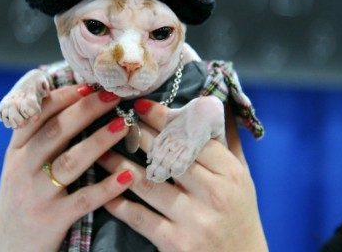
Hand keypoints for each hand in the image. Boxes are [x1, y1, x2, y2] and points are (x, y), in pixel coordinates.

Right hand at [0, 85, 134, 251]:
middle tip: (112, 95)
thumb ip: (37, 141)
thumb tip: (67, 103)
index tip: (87, 85)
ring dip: (99, 141)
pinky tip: (127, 176)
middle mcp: (21, 170)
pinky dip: (106, 187)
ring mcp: (35, 196)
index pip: (36, 117)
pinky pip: (83, 200)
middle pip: (55, 132)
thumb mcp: (19, 169)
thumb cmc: (22, 202)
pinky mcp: (51, 220)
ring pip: (70, 162)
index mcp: (15, 153)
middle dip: (85, 110)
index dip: (62, 98)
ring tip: (124, 125)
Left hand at [98, 100, 267, 251]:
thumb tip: (211, 104)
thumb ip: (226, 144)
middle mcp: (215, 194)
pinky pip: (139, 217)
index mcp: (231, 174)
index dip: (163, 118)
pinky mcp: (176, 243)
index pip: (193, 138)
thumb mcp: (242, 179)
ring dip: (118, 164)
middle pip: (168, 155)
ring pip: (148, 183)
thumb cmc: (239, 216)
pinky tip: (103, 190)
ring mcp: (195, 220)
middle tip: (114, 119)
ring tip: (100, 149)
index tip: (140, 104)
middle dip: (138, 135)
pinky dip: (118, 202)